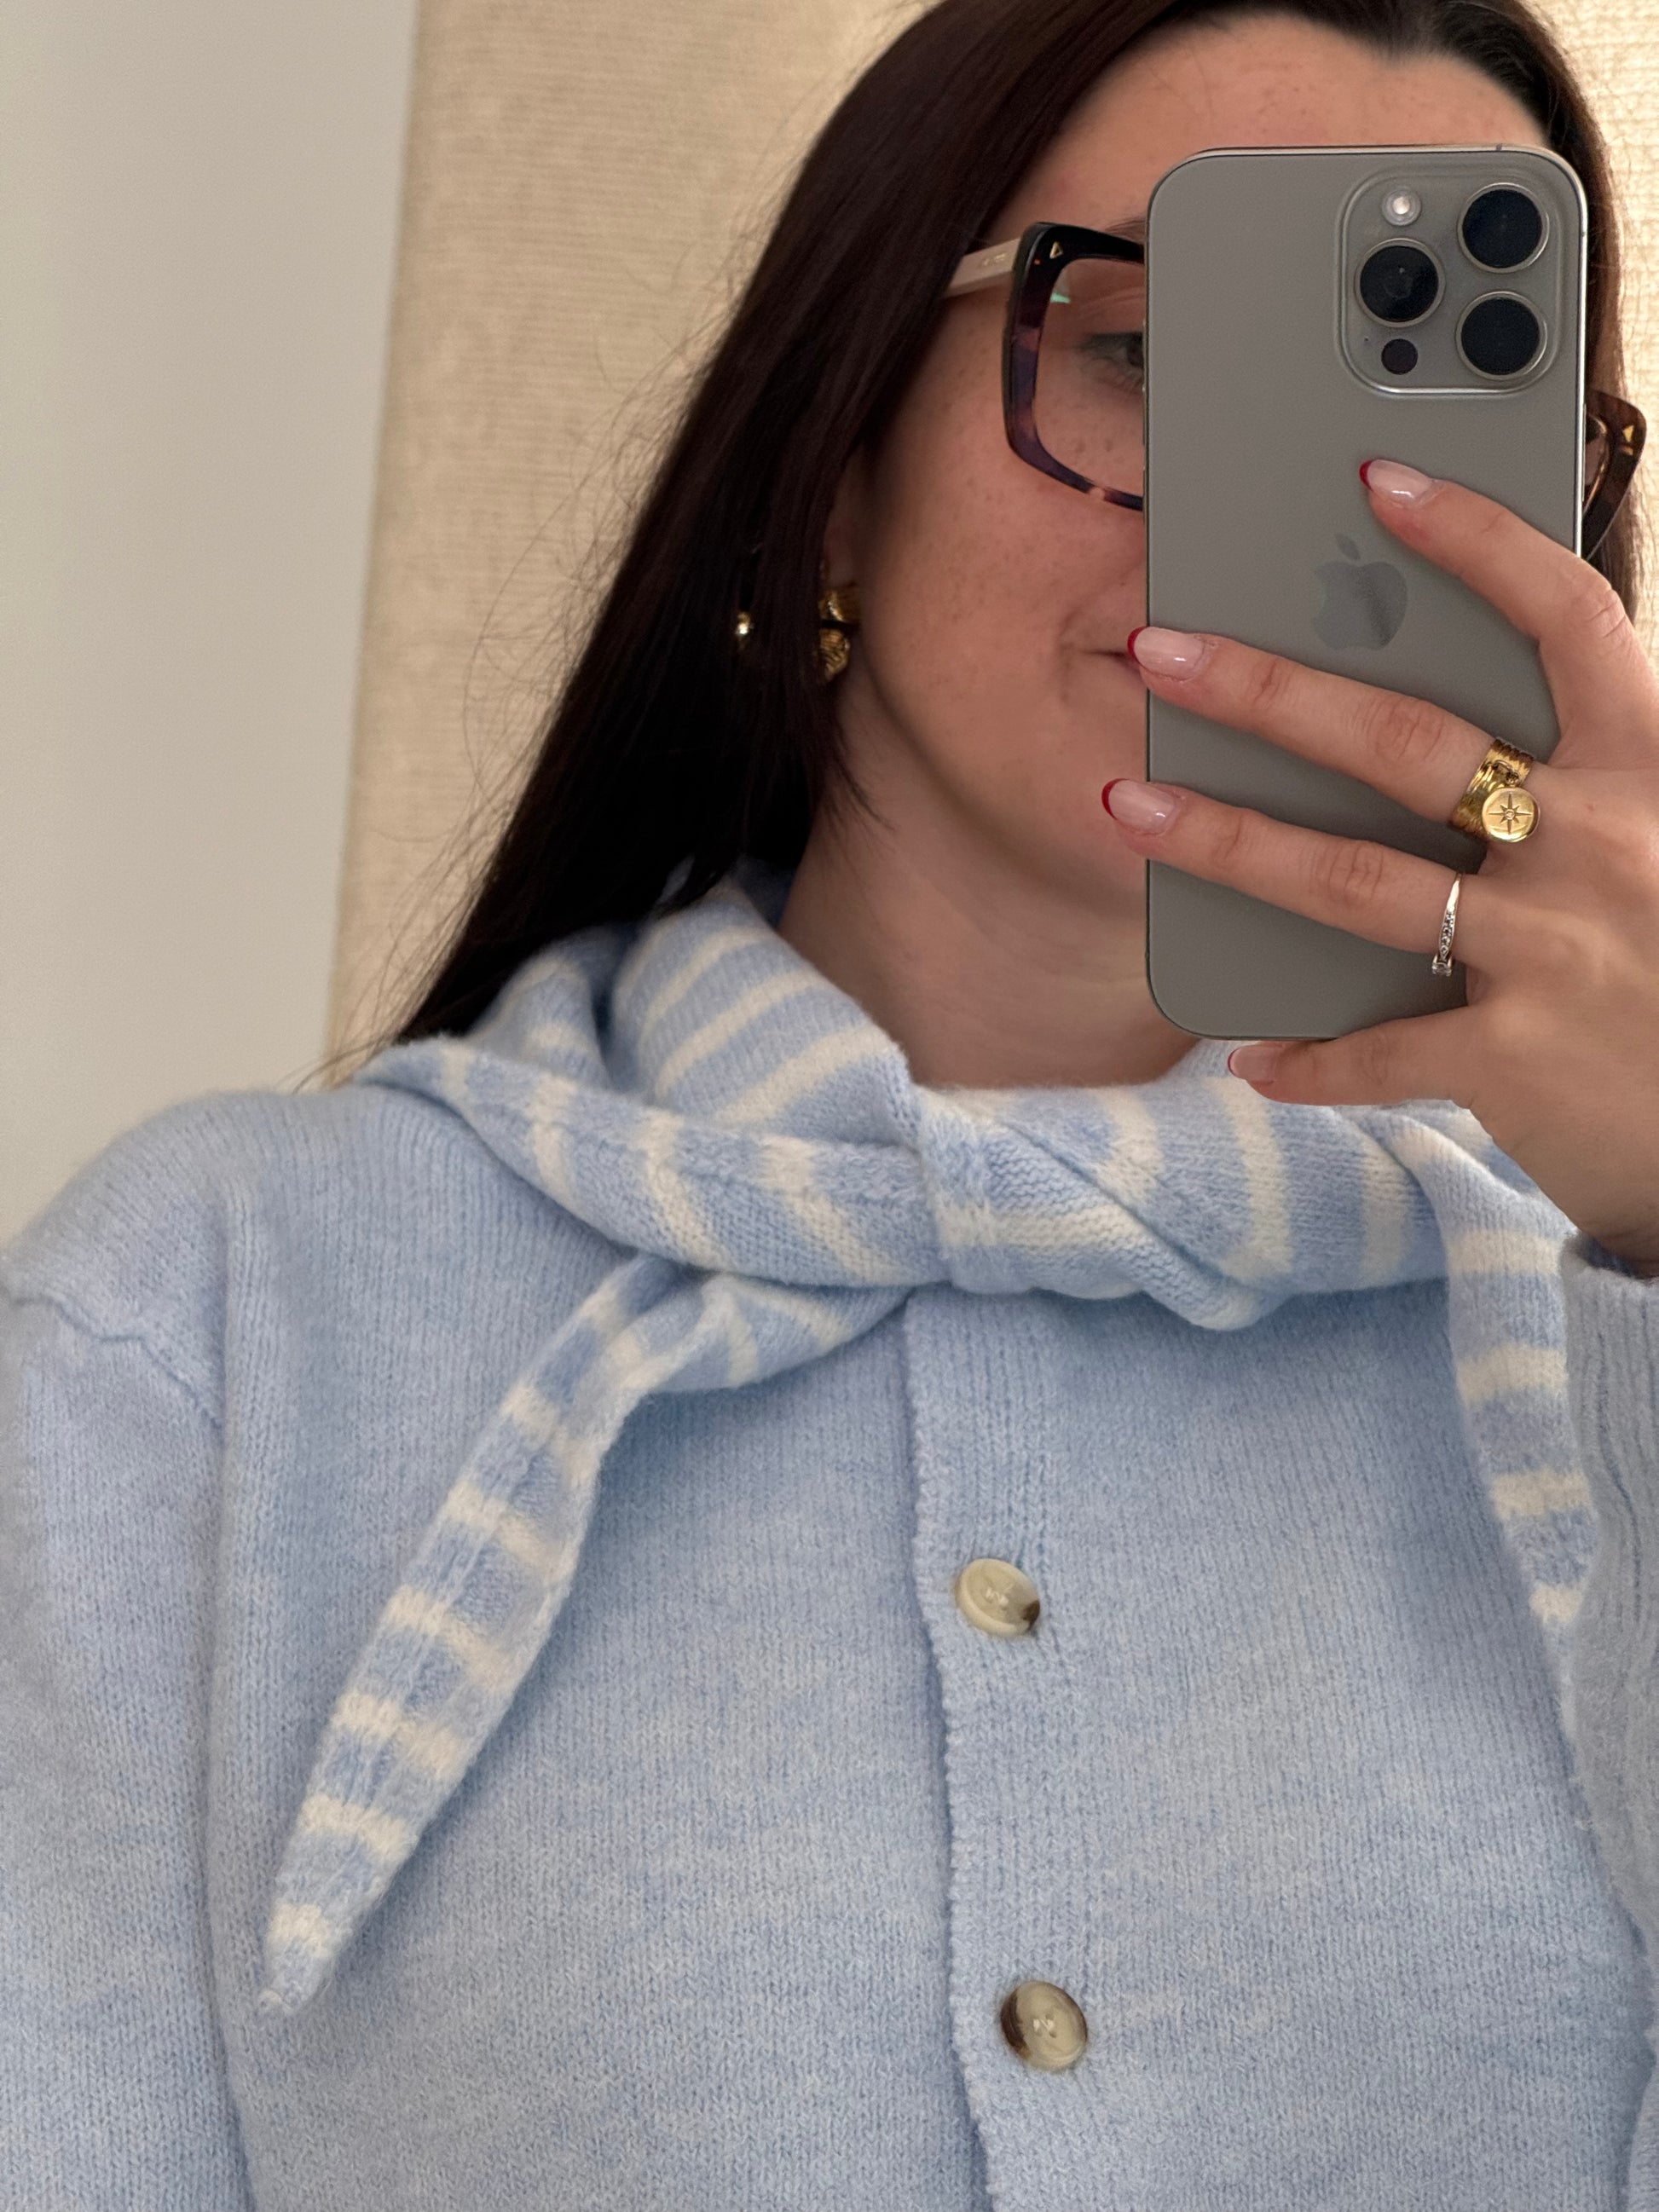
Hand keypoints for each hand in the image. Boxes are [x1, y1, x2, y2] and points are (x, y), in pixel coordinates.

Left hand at [1103, 457, 1658, 1272]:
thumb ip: (1590, 777)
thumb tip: (1464, 733)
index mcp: (1650, 768)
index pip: (1567, 620)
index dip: (1477, 541)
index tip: (1380, 481)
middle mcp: (1601, 844)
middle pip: (1408, 740)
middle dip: (1267, 689)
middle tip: (1159, 650)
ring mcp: (1555, 952)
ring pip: (1356, 881)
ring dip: (1228, 843)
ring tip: (1131, 809)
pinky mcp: (1519, 1059)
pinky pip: (1380, 1052)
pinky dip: (1306, 1060)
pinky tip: (1250, 1055)